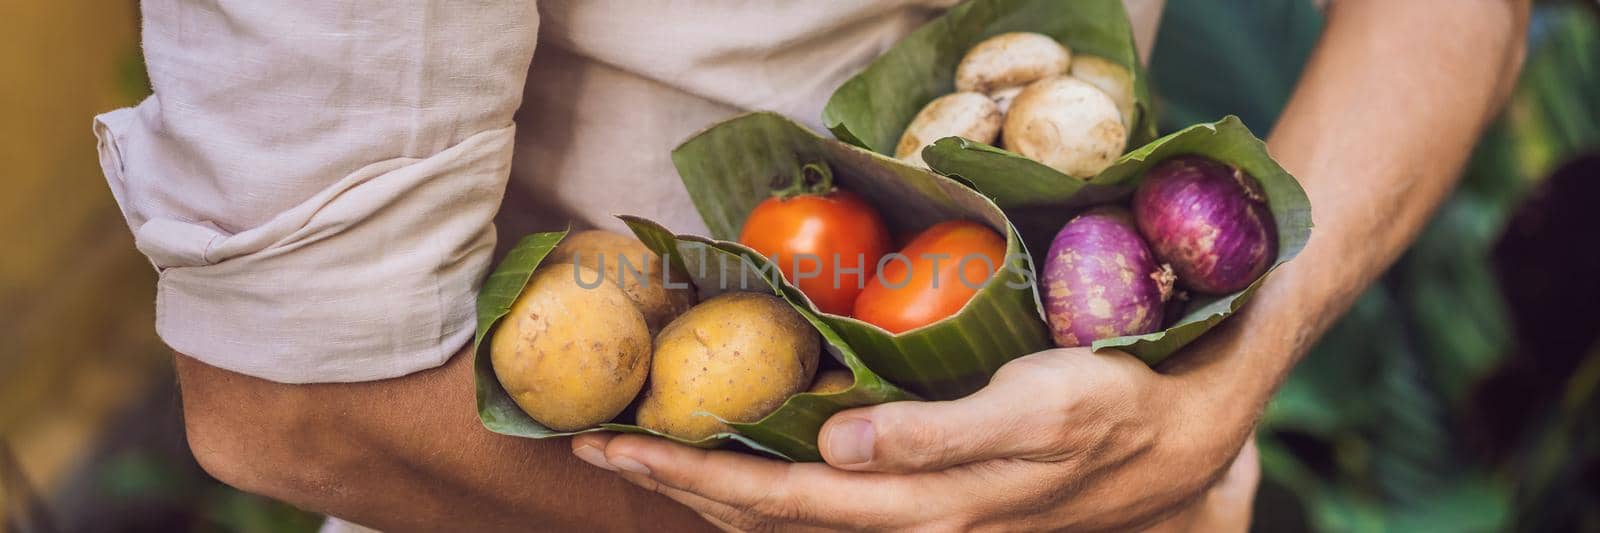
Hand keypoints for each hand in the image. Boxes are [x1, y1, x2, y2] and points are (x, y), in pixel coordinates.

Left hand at [571, 347, 1257, 530]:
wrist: (1175, 445)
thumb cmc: (1105, 412)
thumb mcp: (1031, 415)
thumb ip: (931, 437)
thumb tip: (832, 445)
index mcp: (915, 510)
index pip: (775, 501)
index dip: (689, 476)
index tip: (612, 446)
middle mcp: (904, 527)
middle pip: (763, 518)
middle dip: (676, 483)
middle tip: (596, 444)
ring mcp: (913, 522)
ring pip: (786, 518)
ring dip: (711, 488)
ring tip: (646, 454)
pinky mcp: (927, 506)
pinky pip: (821, 506)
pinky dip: (766, 487)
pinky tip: (744, 461)